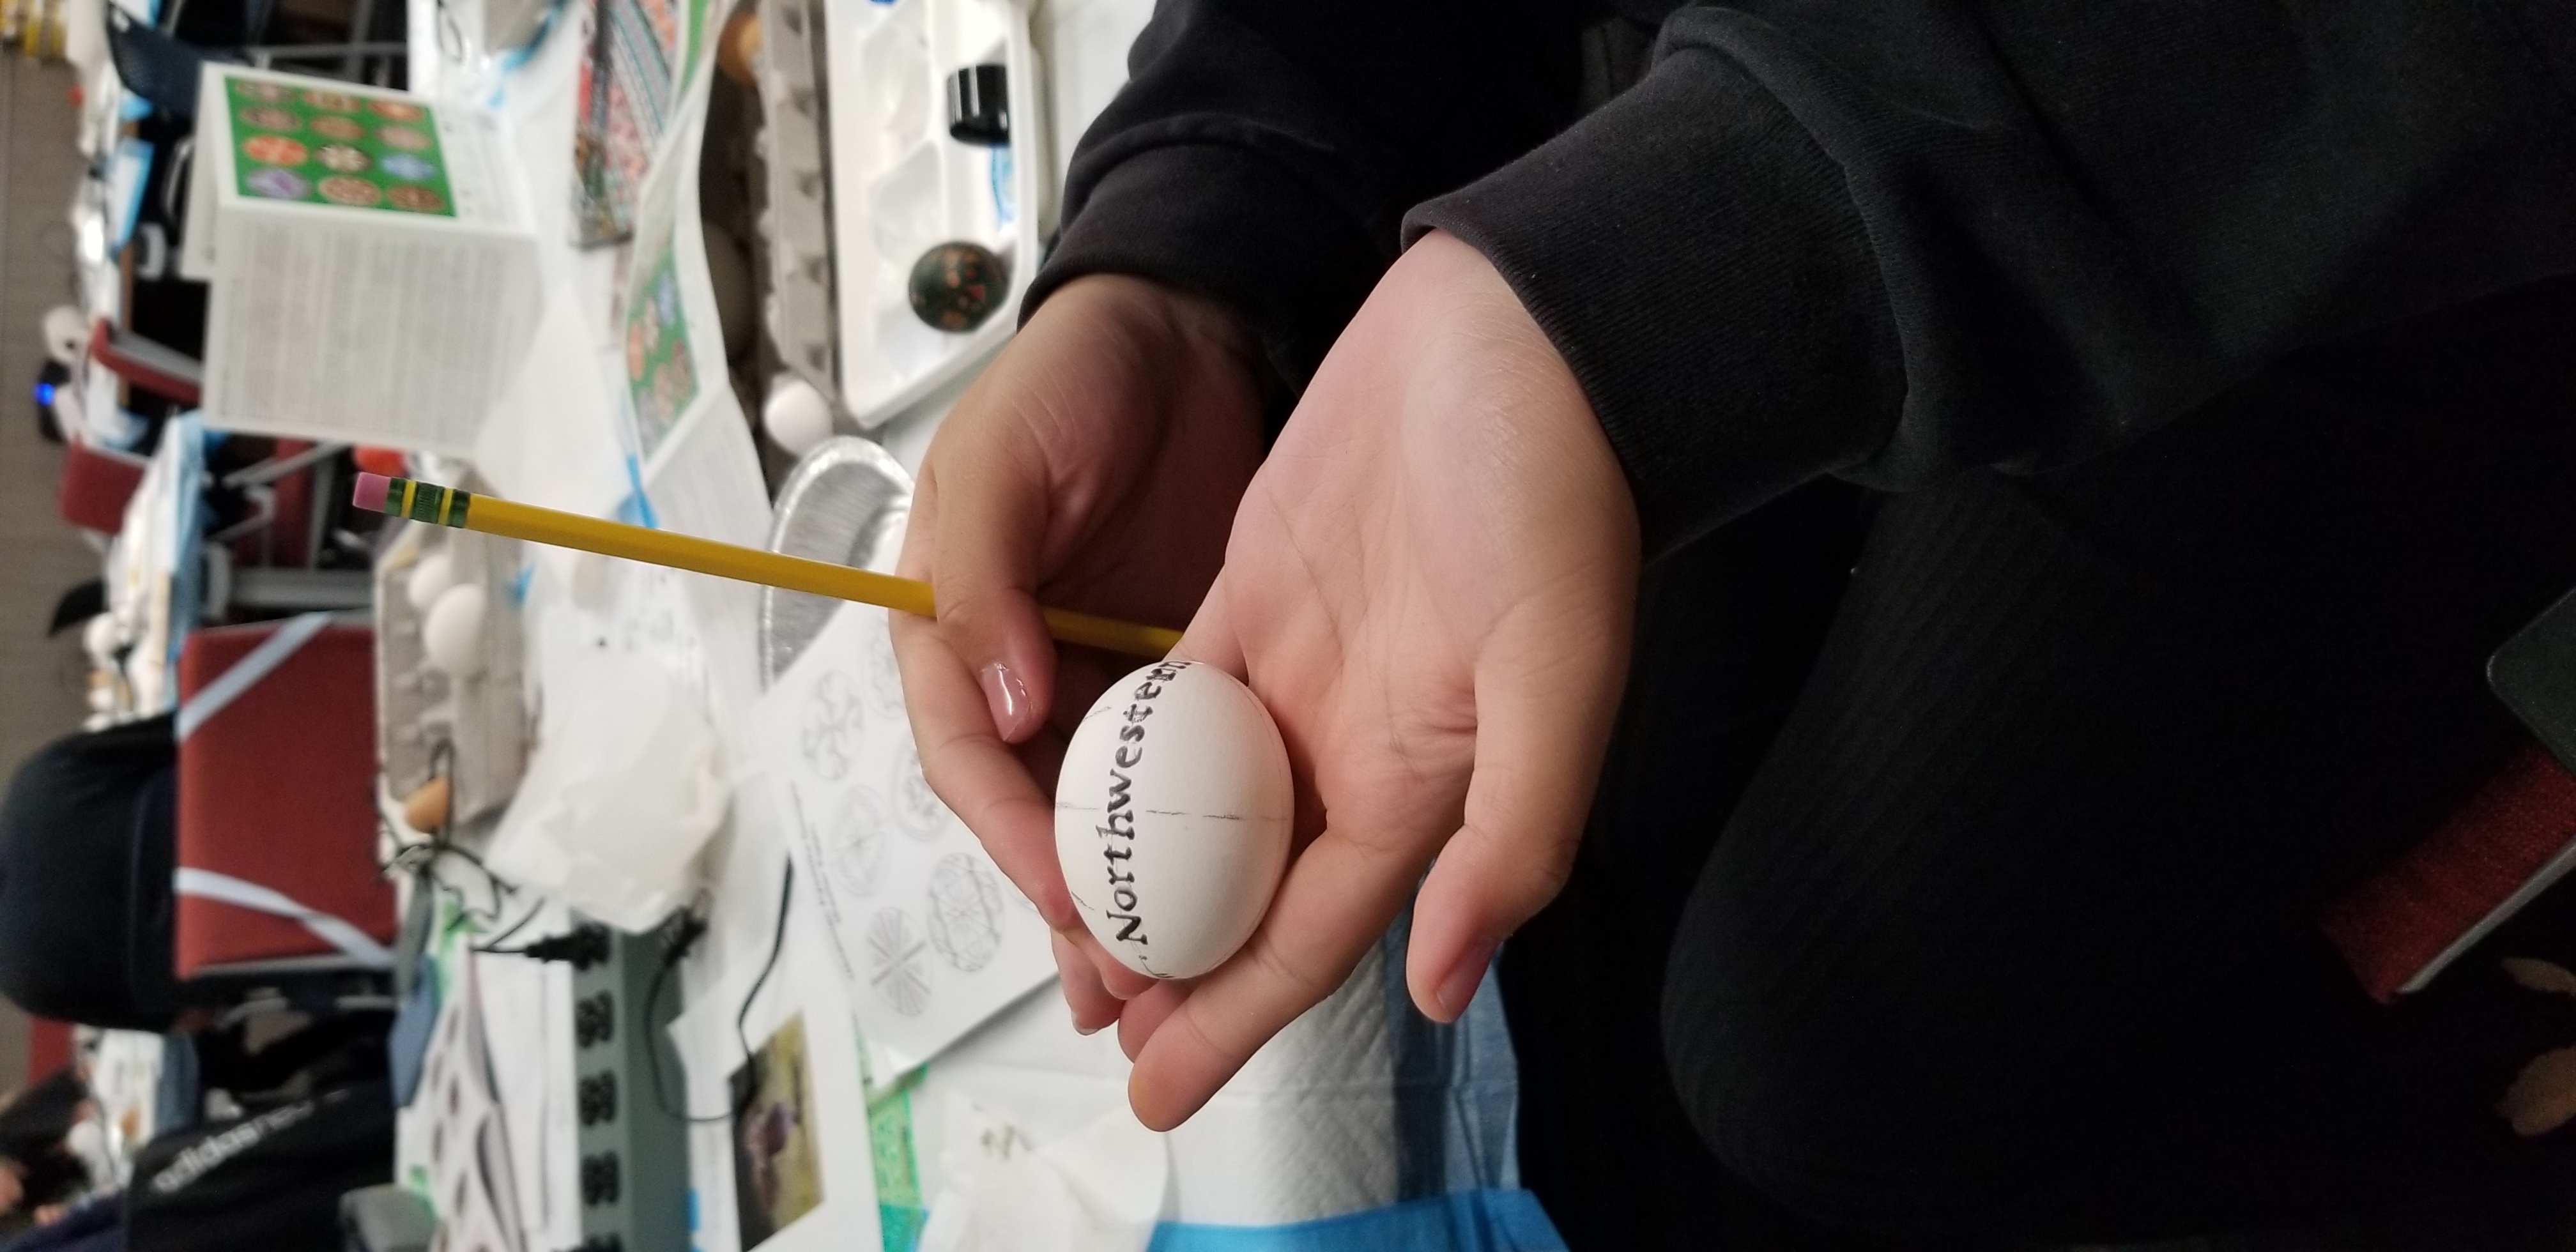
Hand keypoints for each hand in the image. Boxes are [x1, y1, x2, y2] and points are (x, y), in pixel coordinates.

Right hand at [892, 274, 1269, 1025]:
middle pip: (1030, 807)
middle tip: (1116, 981)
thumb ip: (984, 575)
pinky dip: (1198, 832)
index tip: (1065, 889)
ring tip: (1170, 977)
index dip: (1008, 830)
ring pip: (1106, 808)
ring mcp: (1101, 675)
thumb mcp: (1001, 458)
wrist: (1190, 324)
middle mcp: (1019, 668)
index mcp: (949, 625)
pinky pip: (1183, 769)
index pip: (962, 753)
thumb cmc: (1074, 374)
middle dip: (1067, 898)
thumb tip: (997, 702)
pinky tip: (1231, 895)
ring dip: (1130, 889)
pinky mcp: (1182, 672)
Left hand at [1111, 231, 1639, 1127]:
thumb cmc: (1558, 490)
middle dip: (1181, 975)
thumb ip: (1514, 836)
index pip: (1311, 933)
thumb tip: (1444, 984)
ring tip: (1077, 940)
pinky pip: (1176, 699)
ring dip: (1145, 876)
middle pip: (1246, 891)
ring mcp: (1306, 671)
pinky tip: (1075, 792)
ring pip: (1203, 808)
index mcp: (1424, 779)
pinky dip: (1129, 754)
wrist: (1527, 335)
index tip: (1163, 1091)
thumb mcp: (1558, 673)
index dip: (1237, 1020)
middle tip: (1102, 1039)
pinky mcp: (1260, 595)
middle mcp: (1358, 742)